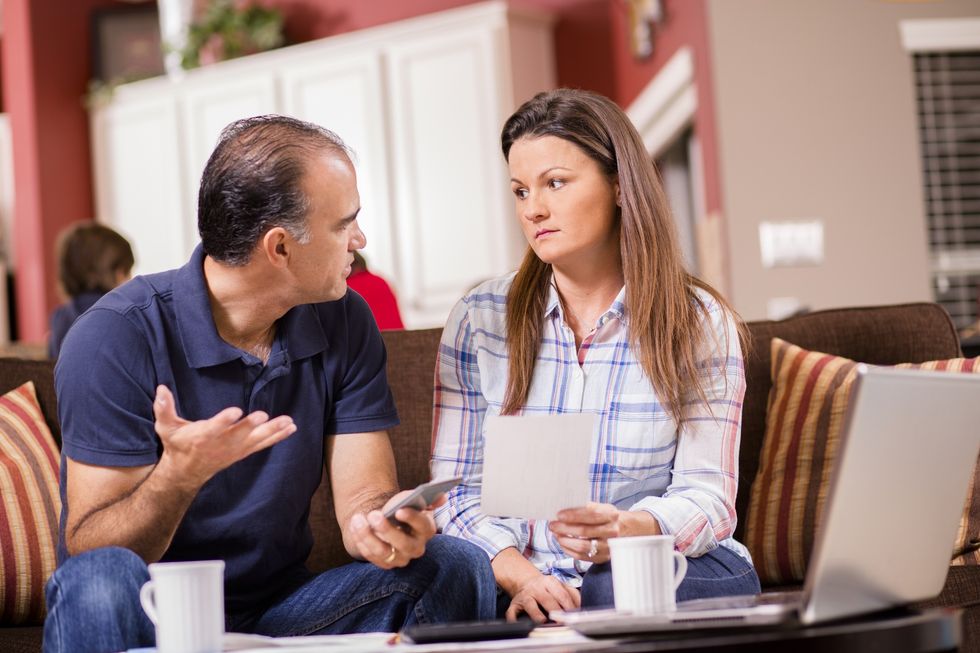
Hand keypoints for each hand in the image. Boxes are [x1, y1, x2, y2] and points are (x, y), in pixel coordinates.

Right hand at [153, 385, 296, 490]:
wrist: (186, 472)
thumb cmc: (177, 445)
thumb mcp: (166, 427)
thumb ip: (163, 408)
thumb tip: (161, 388)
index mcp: (201, 437)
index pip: (213, 428)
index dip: (224, 420)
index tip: (235, 411)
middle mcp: (220, 445)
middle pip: (238, 435)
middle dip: (250, 426)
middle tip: (262, 416)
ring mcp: (234, 450)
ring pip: (255, 440)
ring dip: (272, 431)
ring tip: (288, 422)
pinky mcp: (243, 452)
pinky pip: (262, 444)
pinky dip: (277, 437)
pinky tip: (291, 428)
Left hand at [349, 490, 437, 568]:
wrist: (387, 522)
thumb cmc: (400, 508)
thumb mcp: (412, 500)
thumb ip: (426, 497)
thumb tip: (442, 496)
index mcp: (427, 529)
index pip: (422, 525)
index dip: (412, 518)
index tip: (399, 510)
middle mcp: (416, 548)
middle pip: (403, 543)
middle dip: (387, 529)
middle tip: (373, 514)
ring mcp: (400, 558)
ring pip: (383, 551)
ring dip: (367, 535)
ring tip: (358, 518)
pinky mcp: (385, 564)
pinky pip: (370, 555)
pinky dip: (360, 540)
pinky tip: (354, 525)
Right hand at [506, 575, 579, 622]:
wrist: (526, 582)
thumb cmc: (546, 588)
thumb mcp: (560, 586)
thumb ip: (572, 594)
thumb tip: (582, 607)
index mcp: (550, 582)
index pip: (562, 594)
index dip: (569, 606)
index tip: (574, 616)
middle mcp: (537, 588)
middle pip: (548, 600)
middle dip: (556, 611)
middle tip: (562, 621)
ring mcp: (525, 596)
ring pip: (530, 604)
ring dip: (537, 614)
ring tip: (544, 621)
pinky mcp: (514, 604)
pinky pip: (512, 612)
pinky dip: (513, 619)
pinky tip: (519, 624)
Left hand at [549, 502, 621, 563]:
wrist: (626, 531)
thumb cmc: (608, 517)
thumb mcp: (603, 507)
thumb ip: (587, 507)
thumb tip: (566, 510)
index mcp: (611, 515)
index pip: (590, 515)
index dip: (573, 515)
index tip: (559, 515)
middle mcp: (611, 532)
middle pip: (584, 531)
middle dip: (565, 528)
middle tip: (552, 525)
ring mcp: (608, 547)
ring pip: (582, 546)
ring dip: (565, 540)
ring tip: (556, 535)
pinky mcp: (602, 558)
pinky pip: (582, 556)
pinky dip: (569, 550)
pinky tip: (562, 543)